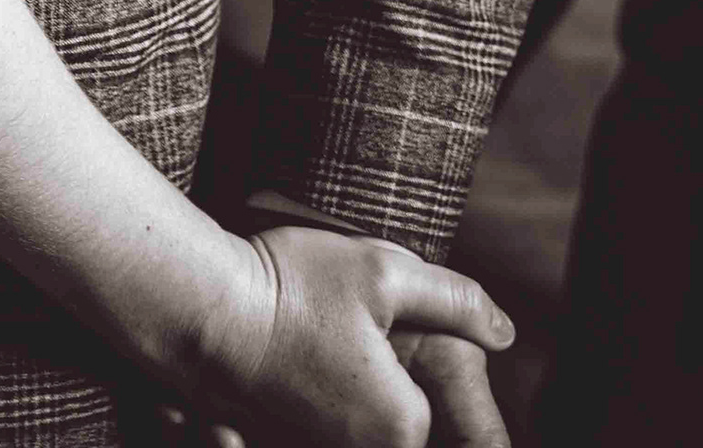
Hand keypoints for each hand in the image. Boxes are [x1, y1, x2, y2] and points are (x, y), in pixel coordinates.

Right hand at [189, 226, 514, 447]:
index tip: (383, 340)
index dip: (426, 373)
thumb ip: (455, 300)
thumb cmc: (294, 285)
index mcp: (399, 423)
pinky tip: (291, 369)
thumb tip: (505, 331)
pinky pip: (307, 437)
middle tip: (339, 340)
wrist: (197, 308)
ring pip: (353, 434)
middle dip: (385, 384)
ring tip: (318, 350)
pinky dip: (306, 415)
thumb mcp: (385, 271)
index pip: (442, 417)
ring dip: (346, 402)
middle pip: (397, 430)